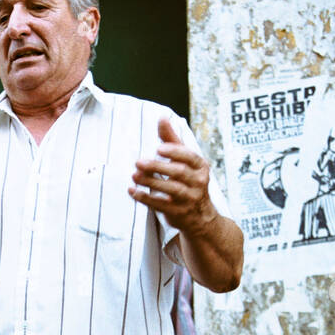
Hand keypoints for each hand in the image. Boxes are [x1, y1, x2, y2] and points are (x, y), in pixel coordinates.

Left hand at [129, 117, 217, 237]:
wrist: (200, 216)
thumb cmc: (189, 181)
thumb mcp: (184, 160)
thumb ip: (172, 140)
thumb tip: (162, 118)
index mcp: (201, 167)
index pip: (190, 157)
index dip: (175, 152)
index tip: (159, 148)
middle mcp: (198, 182)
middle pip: (178, 173)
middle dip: (158, 167)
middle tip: (138, 162)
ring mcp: (190, 199)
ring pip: (171, 189)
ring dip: (150, 182)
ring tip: (134, 175)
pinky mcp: (179, 213)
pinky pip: (161, 205)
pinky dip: (145, 198)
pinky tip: (132, 191)